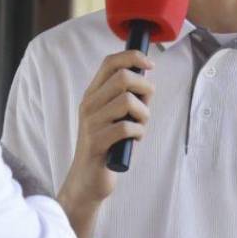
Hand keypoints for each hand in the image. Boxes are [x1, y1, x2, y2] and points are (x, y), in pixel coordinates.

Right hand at [57, 50, 153, 237]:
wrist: (87, 180)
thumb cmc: (107, 146)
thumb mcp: (114, 117)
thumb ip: (126, 98)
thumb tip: (147, 79)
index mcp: (92, 95)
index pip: (110, 62)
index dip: (133, 57)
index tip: (150, 65)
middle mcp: (88, 105)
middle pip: (123, 78)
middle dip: (145, 88)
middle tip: (146, 106)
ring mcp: (91, 123)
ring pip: (127, 102)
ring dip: (143, 114)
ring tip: (140, 126)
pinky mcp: (97, 142)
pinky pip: (126, 127)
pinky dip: (138, 132)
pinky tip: (135, 140)